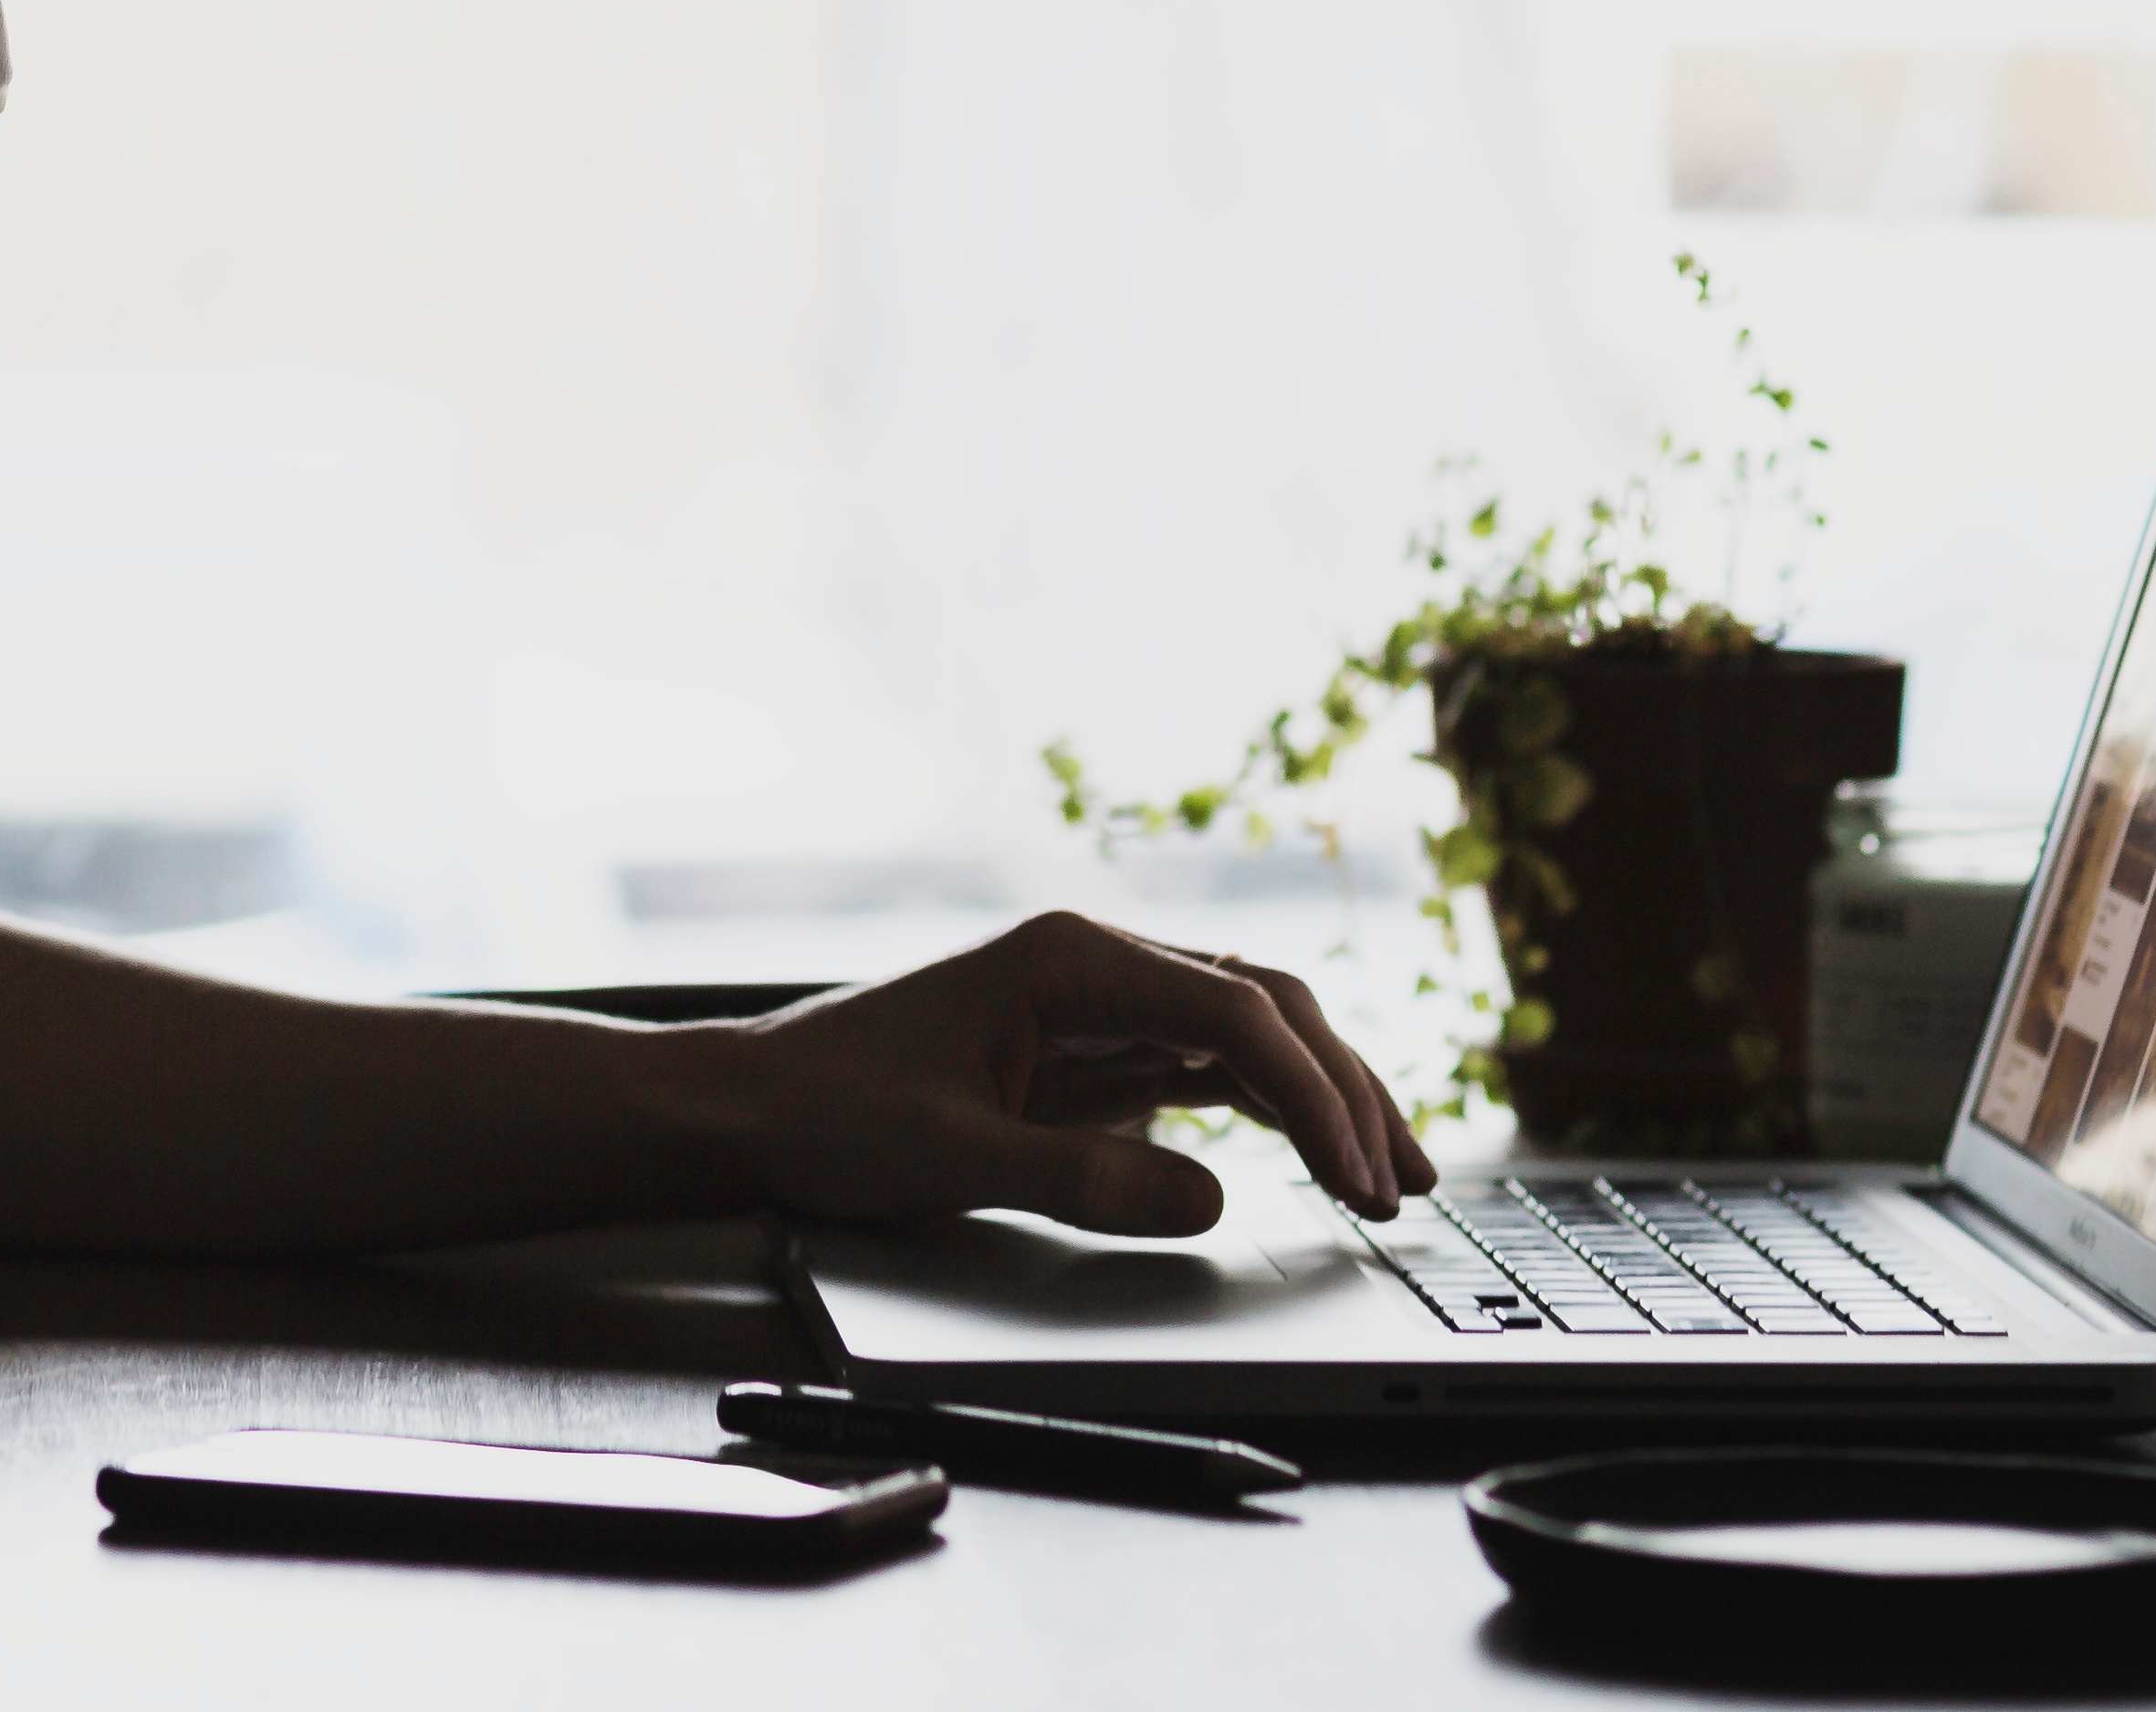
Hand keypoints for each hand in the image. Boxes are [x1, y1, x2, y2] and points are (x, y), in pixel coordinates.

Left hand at [718, 910, 1434, 1235]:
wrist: (753, 1107)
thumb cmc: (831, 1112)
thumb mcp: (952, 1157)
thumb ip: (1082, 1176)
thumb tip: (1211, 1196)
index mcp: (1068, 959)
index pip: (1232, 1011)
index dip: (1311, 1093)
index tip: (1356, 1171)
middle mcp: (1097, 965)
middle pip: (1263, 1008)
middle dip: (1344, 1090)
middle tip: (1403, 1184)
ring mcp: (1101, 1006)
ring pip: (1250, 1036)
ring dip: (1324, 1098)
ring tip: (1393, 1176)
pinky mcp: (1094, 1052)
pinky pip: (1209, 1070)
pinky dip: (1273, 1112)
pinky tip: (1320, 1156)